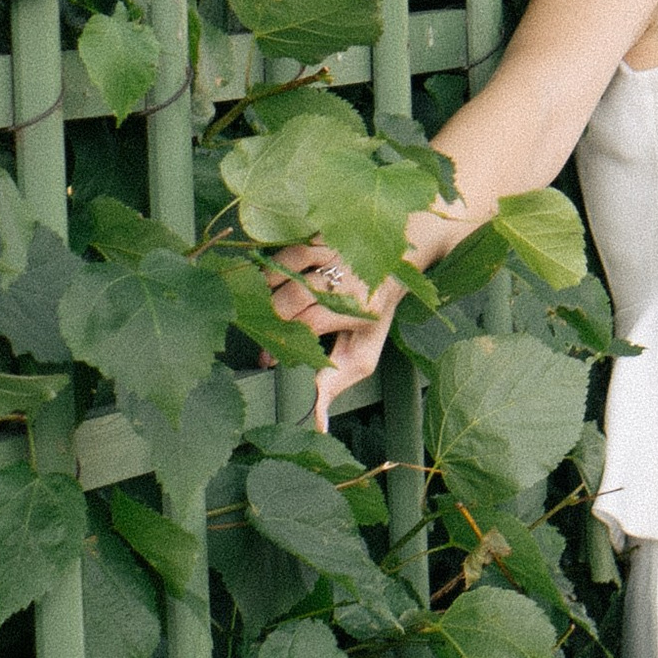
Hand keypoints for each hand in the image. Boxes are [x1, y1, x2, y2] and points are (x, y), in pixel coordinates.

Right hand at [266, 244, 401, 431]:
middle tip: (257, 334)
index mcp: (359, 309)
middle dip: (268, 320)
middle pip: (291, 297)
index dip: (283, 344)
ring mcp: (336, 251)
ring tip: (255, 308)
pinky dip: (270, 265)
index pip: (310, 324)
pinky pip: (288, 248)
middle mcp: (348, 277)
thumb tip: (316, 424)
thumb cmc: (376, 313)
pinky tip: (263, 281)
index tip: (267, 361)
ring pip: (285, 269)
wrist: (402, 258)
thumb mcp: (364, 352)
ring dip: (263, 291)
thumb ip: (337, 385)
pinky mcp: (325, 232)